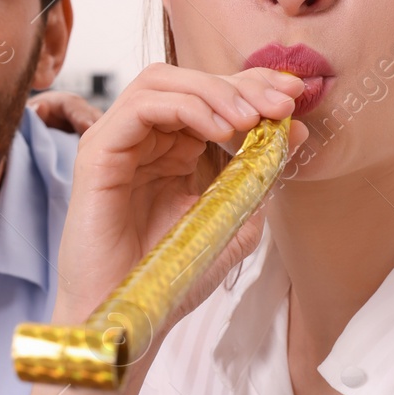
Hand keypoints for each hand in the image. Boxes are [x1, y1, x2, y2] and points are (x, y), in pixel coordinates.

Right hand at [10, 64, 305, 394]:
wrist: (129, 315)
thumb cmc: (171, 276)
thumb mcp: (231, 221)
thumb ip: (257, 178)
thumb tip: (294, 133)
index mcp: (173, 151)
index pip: (210, 96)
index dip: (252, 87)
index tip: (295, 97)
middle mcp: (143, 140)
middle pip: (188, 79)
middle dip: (241, 85)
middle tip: (280, 104)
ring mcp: (118, 143)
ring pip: (162, 82)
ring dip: (214, 91)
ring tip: (251, 120)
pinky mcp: (98, 152)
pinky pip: (140, 106)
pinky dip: (185, 107)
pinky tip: (219, 132)